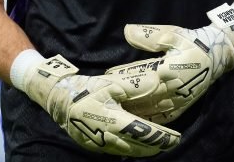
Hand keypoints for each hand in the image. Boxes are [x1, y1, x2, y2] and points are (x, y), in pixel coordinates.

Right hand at [17, 54, 180, 156]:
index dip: (161, 138)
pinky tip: (137, 143)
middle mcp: (107, 137)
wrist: (59, 100)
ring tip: (157, 144)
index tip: (175, 138)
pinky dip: (131, 148)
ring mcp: (100, 145)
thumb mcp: (112, 84)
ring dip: (144, 149)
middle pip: (138, 147)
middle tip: (170, 142)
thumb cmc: (86, 89)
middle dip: (155, 146)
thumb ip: (137, 87)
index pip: (143, 133)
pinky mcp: (94, 147)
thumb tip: (159, 82)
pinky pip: (117, 151)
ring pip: (129, 152)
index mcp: (113, 120)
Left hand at [105, 1, 233, 122]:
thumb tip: (127, 31)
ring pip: (149, 110)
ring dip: (131, 109)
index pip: (140, 77)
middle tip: (103, 95)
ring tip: (112, 107)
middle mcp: (173, 90)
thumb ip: (148, 35)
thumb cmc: (192, 41)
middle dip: (122, 96)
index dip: (123, 78)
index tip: (106, 76)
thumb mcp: (171, 33)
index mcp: (169, 71)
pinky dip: (146, 119)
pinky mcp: (181, 108)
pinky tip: (133, 119)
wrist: (218, 55)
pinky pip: (161, 118)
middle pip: (142, 96)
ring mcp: (177, 102)